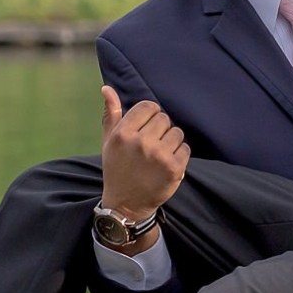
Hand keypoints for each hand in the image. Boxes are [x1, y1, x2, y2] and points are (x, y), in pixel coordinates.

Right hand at [100, 86, 189, 222]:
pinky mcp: (173, 168)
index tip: (147, 128)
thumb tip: (107, 88)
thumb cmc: (117, 169)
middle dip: (160, 130)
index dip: (151, 115)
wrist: (125, 204)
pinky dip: (180, 155)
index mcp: (123, 133)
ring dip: (171, 142)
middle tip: (151, 146)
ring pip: (177, 132)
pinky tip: (167, 165)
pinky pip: (185, 148)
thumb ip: (111, 114)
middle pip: (164, 118)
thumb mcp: (109, 142)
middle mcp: (140, 142)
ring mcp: (158, 155)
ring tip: (159, 155)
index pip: (149, 106)